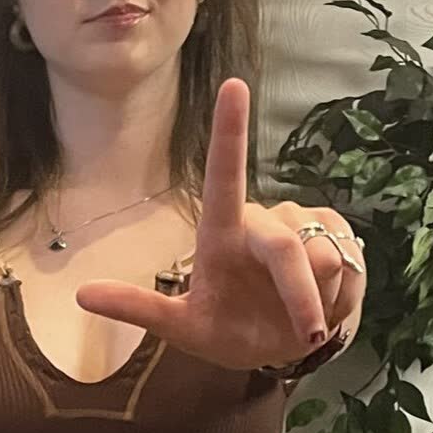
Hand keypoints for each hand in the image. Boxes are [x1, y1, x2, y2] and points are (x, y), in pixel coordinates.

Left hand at [75, 78, 365, 370]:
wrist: (282, 346)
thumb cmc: (227, 332)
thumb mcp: (183, 330)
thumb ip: (141, 311)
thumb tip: (82, 295)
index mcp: (220, 234)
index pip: (223, 178)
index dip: (230, 132)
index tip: (234, 86)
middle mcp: (260, 220)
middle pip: (285, 247)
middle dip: (299, 294)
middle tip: (305, 334)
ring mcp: (302, 224)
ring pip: (323, 260)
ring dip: (317, 303)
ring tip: (301, 320)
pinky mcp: (337, 233)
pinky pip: (350, 266)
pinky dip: (341, 301)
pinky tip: (325, 306)